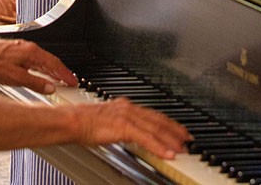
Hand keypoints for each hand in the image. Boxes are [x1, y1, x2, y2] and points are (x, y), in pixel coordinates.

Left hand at [0, 38, 77, 93]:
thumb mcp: (15, 78)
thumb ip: (35, 83)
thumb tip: (49, 88)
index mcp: (32, 52)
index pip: (54, 64)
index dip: (65, 74)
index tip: (73, 81)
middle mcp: (28, 48)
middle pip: (50, 60)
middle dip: (61, 71)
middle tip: (69, 81)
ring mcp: (22, 48)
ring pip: (42, 59)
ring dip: (51, 69)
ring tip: (57, 79)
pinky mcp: (15, 51)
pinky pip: (34, 59)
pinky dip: (41, 67)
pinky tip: (39, 73)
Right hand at [72, 97, 190, 159]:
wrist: (73, 120)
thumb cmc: (84, 122)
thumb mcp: (108, 122)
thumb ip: (122, 126)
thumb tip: (131, 136)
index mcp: (125, 106)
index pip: (152, 114)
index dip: (168, 123)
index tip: (179, 130)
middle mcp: (129, 108)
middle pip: (158, 120)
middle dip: (175, 130)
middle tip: (187, 139)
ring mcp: (127, 116)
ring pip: (155, 128)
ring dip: (171, 139)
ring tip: (182, 148)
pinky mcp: (123, 126)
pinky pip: (146, 138)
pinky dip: (159, 146)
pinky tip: (167, 153)